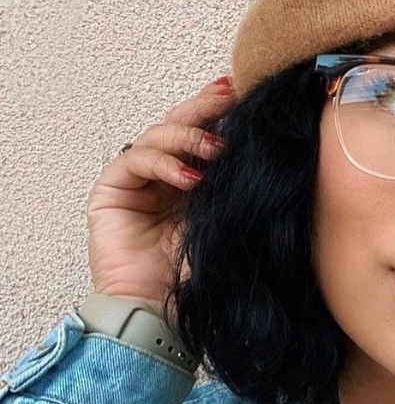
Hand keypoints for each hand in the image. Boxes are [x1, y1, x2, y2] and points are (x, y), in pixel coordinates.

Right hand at [86, 76, 236, 315]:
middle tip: (229, 91)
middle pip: (181, 126)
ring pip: (158, 136)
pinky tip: (189, 178)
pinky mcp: (111, 192)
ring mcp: (137, 183)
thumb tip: (273, 155)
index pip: (207, 138)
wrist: (159, 312)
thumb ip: (240, 192)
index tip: (248, 93)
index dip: (223, 115)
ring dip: (189, 136)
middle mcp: (164, 178)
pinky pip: (136, 160)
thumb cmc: (195, 276)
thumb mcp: (229, 224)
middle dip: (205, 107)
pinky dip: (164, 163)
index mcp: (194, 185)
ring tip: (216, 149)